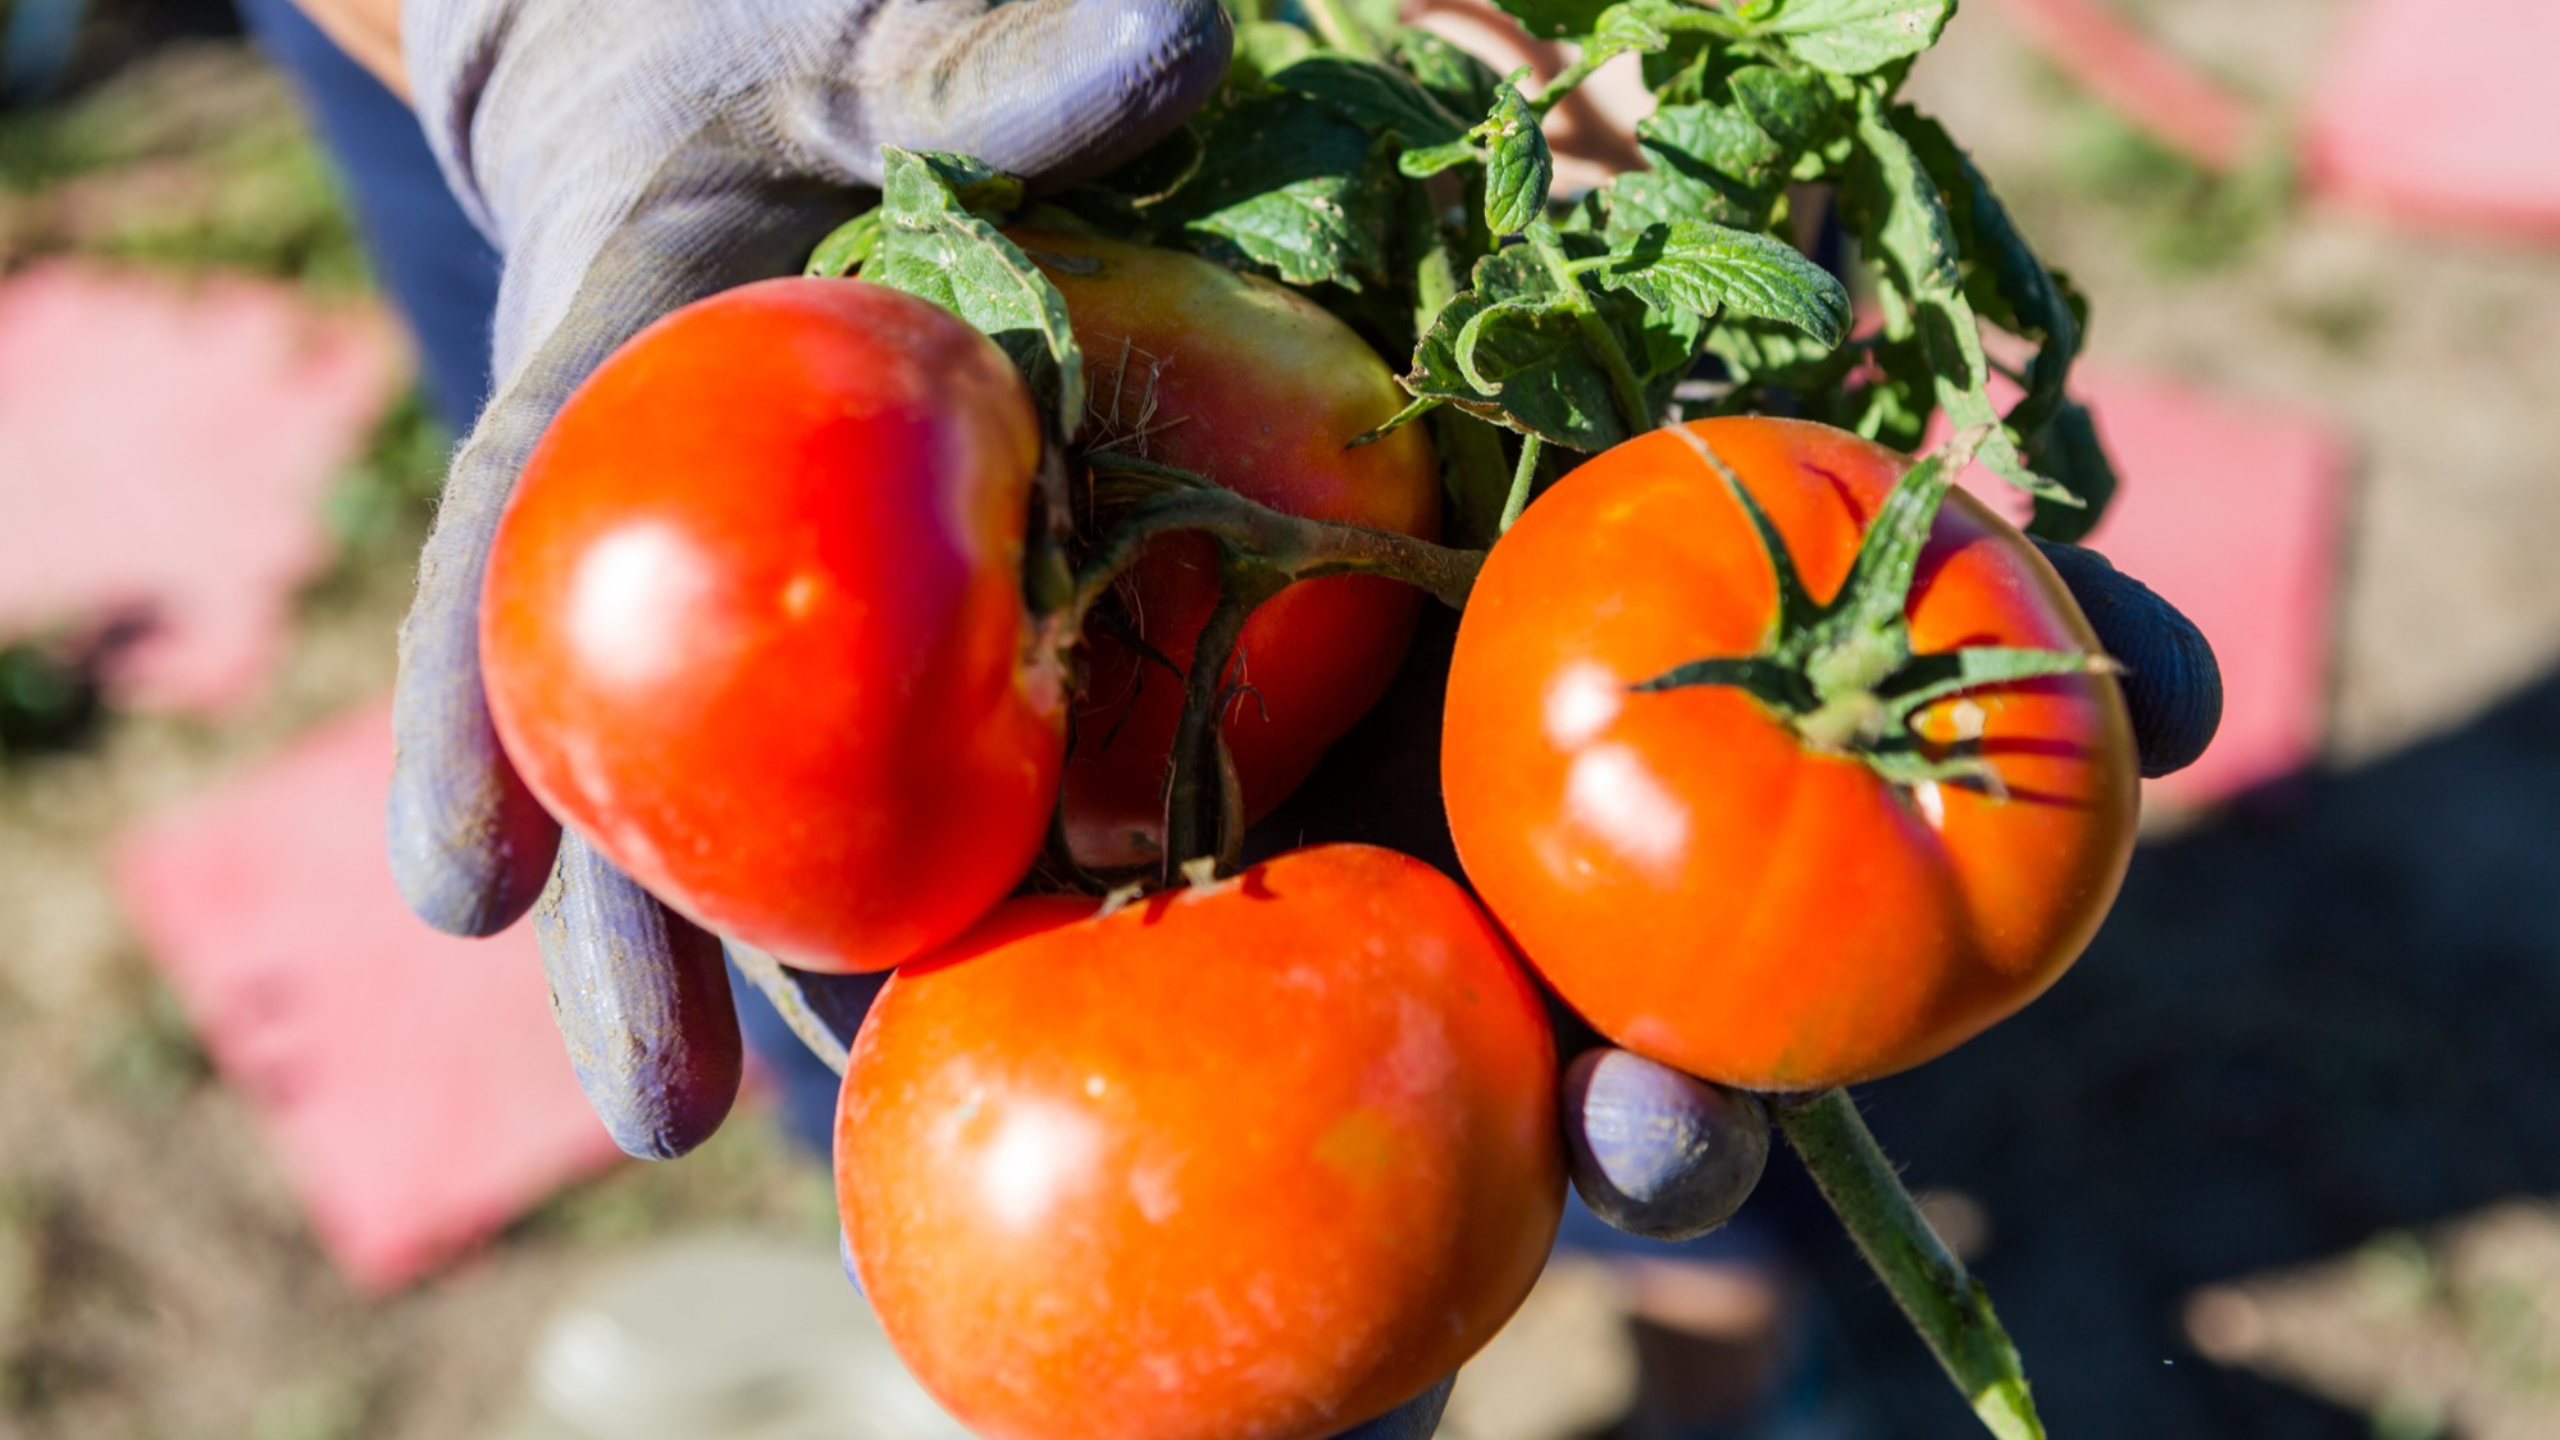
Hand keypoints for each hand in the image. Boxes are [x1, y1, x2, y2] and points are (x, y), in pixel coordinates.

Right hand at [386, 0, 1233, 1156]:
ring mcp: (774, 592)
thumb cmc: (796, 46)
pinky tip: (983, 1000)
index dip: (482, 724)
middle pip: (631, 743)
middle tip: (662, 1113)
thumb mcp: (871, 37)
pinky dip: (934, 866)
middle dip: (641, 932)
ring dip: (790, 960)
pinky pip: (906, 750)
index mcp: (616, 373)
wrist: (773, 77)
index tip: (459, 897)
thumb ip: (991, 55)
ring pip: (760, 788)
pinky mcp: (889, 617)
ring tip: (836, 1131)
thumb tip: (1176, 50)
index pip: (523, 540)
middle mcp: (673, 525)